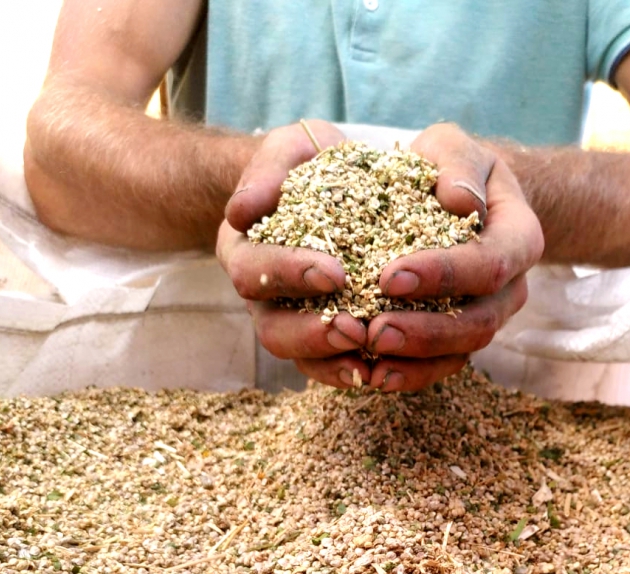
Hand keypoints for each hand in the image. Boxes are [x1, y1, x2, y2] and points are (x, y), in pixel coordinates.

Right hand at [217, 120, 373, 387]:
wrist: (327, 181)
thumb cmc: (305, 162)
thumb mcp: (287, 149)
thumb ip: (266, 169)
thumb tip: (242, 210)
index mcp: (246, 250)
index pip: (254, 271)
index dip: (289, 274)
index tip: (335, 272)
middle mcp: (264, 294)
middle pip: (272, 329)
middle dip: (312, 333)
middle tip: (356, 330)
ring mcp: (293, 317)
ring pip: (303, 356)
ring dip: (336, 362)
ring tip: (373, 362)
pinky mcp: (326, 330)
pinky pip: (334, 363)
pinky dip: (356, 369)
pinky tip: (388, 369)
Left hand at [363, 123, 544, 390]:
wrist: (459, 197)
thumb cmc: (452, 169)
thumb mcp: (454, 148)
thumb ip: (458, 162)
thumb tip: (460, 200)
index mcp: (519, 239)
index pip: (490, 264)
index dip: (444, 275)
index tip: (389, 275)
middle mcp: (511, 286)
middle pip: (479, 321)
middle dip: (427, 331)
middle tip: (374, 330)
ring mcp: (488, 314)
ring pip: (461, 351)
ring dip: (415, 360)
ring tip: (368, 355)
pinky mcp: (460, 334)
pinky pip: (442, 365)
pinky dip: (409, 373)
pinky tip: (371, 373)